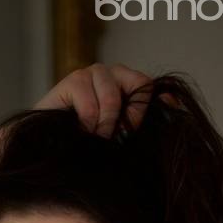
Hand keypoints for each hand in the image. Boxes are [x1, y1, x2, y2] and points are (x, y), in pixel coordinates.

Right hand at [35, 62, 177, 137]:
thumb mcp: (118, 134)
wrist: (47, 148)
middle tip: (114, 137)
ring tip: (94, 138)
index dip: (146, 109)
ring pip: (112, 97)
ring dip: (105, 126)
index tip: (134, 132)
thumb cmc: (85, 143)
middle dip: (127, 118)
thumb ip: (141, 120)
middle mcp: (110, 74)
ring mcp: (91, 74)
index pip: (148, 84)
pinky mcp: (72, 81)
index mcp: (124, 83)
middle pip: (135, 84)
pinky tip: (79, 132)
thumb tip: (175, 105)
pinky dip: (88, 125)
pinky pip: (90, 104)